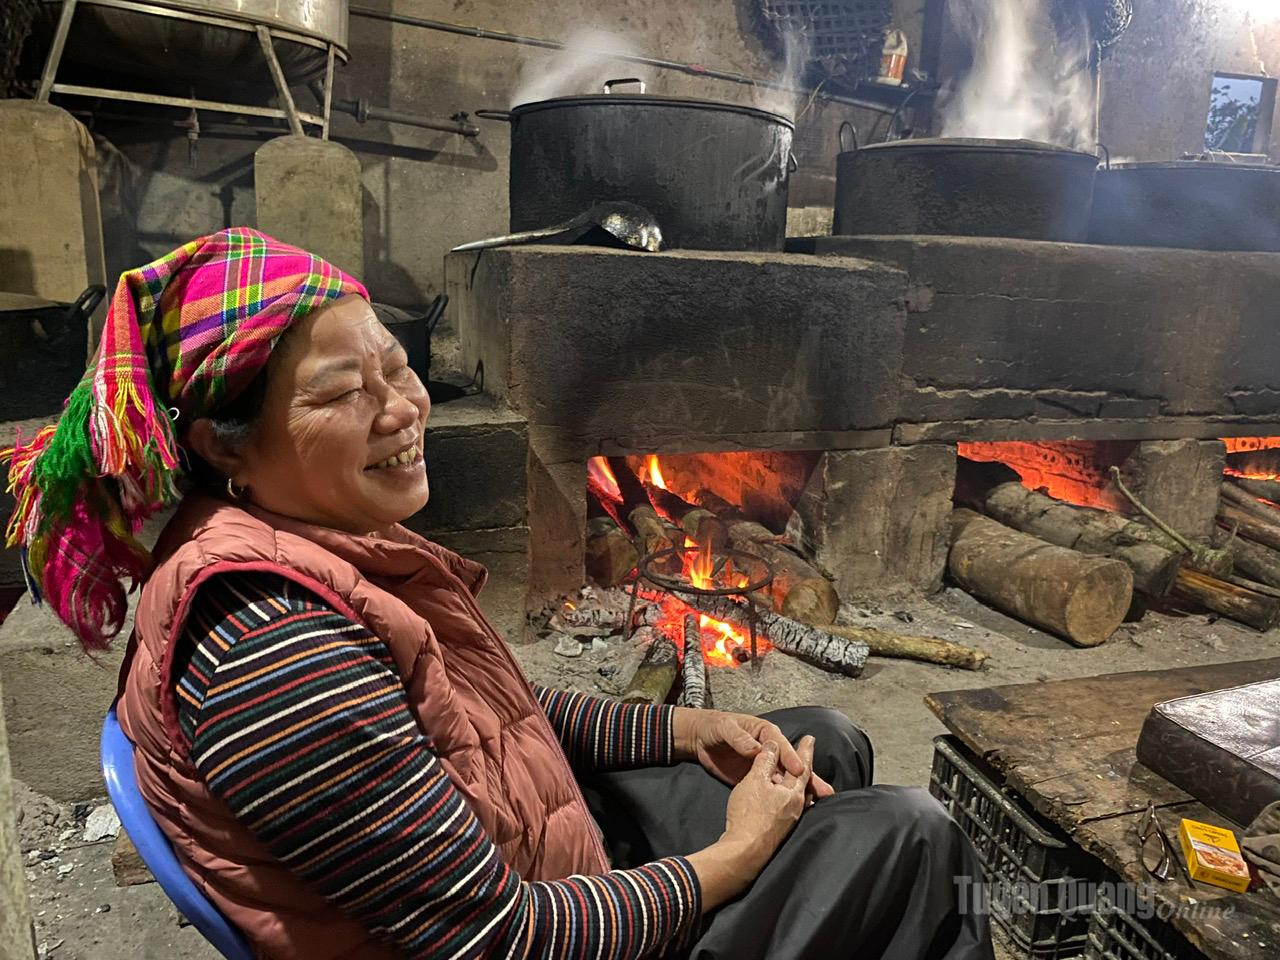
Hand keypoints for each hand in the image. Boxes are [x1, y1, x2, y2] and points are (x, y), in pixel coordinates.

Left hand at [672, 708, 833, 798]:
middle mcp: (768, 749)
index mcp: (764, 732)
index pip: (780, 744)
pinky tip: (798, 807)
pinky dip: (784, 797)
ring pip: (785, 778)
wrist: (698, 739)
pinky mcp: (755, 779)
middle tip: (824, 790)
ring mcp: (763, 766)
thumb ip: (739, 738)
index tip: (799, 768)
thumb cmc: (713, 727)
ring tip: (819, 801)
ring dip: (801, 789)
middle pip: (789, 763)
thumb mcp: (725, 728)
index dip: (790, 756)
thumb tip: (755, 749)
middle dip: (807, 775)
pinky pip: (771, 788)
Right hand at [686, 737, 813, 907]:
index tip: (810, 739)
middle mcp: (796, 807)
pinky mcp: (778, 832)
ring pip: (797, 797)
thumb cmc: (749, 813)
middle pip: (803, 783)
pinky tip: (781, 801)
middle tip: (807, 755)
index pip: (802, 766)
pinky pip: (788, 808)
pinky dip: (787, 797)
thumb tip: (773, 745)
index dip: (804, 750)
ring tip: (798, 776)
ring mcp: (789, 821)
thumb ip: (765, 760)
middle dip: (804, 767)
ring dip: (796, 784)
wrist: (743, 851)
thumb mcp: (755, 779)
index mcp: (793, 792)